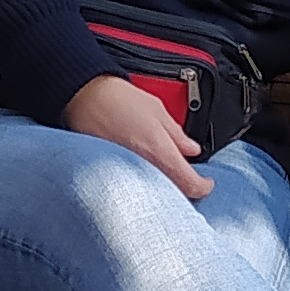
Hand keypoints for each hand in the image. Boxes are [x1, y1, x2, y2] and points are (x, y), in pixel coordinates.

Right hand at [66, 71, 211, 200]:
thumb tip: (191, 149)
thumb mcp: (157, 111)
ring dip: (163, 186)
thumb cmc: (117, 99)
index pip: (190, 184)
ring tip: (164, 173)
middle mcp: (143, 168)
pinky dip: (142, 183)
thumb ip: (177, 134)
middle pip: (172, 192)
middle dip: (183, 188)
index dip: (203, 187)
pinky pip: (133, 186)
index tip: (206, 182)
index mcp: (160, 152)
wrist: (83, 98)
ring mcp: (125, 175)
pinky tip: (143, 172)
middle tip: (187, 176)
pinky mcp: (110, 175)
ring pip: (153, 192)